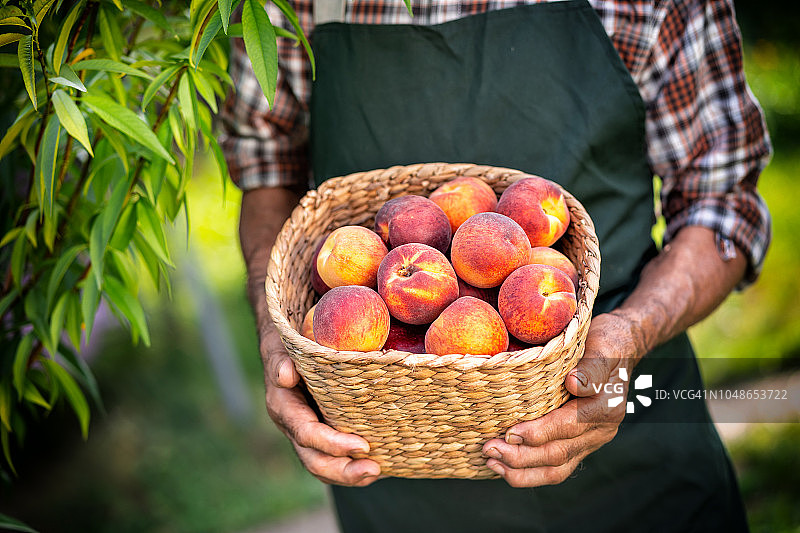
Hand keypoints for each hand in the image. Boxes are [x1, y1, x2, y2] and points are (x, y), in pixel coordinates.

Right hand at [261, 328, 381, 485]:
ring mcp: (306, 432)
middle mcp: (293, 425)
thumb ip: (280, 360)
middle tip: (374, 469)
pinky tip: (377, 466)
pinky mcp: (320, 431)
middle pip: (314, 460)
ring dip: (349, 475)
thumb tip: (285, 375)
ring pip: (322, 465)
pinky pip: (332, 458)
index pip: (306, 433)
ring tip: (377, 472)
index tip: (362, 445)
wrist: (285, 345)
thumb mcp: (281, 345)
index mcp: (283, 407)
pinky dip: (350, 466)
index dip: (332, 444)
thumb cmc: (287, 342)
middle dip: (343, 470)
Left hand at [482, 312, 642, 486]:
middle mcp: (600, 431)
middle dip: (521, 456)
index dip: (539, 432)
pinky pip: (555, 467)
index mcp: (606, 408)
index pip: (568, 426)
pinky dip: (529, 472)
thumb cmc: (607, 345)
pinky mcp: (578, 446)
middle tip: (489, 449)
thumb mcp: (603, 348)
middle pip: (559, 454)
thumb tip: (574, 383)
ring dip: (522, 472)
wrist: (619, 351)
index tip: (510, 432)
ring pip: (556, 469)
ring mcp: (589, 441)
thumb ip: (592, 368)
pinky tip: (503, 467)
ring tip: (492, 463)